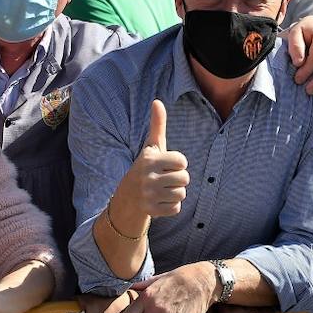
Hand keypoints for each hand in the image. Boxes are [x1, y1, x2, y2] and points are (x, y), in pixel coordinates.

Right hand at [119, 100, 188, 218]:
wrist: (128, 196)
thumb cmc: (146, 167)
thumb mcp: (151, 147)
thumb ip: (157, 125)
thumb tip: (157, 101)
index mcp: (149, 160)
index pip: (182, 162)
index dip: (178, 164)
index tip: (166, 165)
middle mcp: (147, 177)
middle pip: (184, 179)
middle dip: (178, 179)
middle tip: (164, 179)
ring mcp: (149, 195)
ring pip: (181, 194)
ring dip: (175, 193)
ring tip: (162, 189)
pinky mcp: (151, 210)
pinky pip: (176, 208)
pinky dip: (171, 206)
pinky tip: (159, 201)